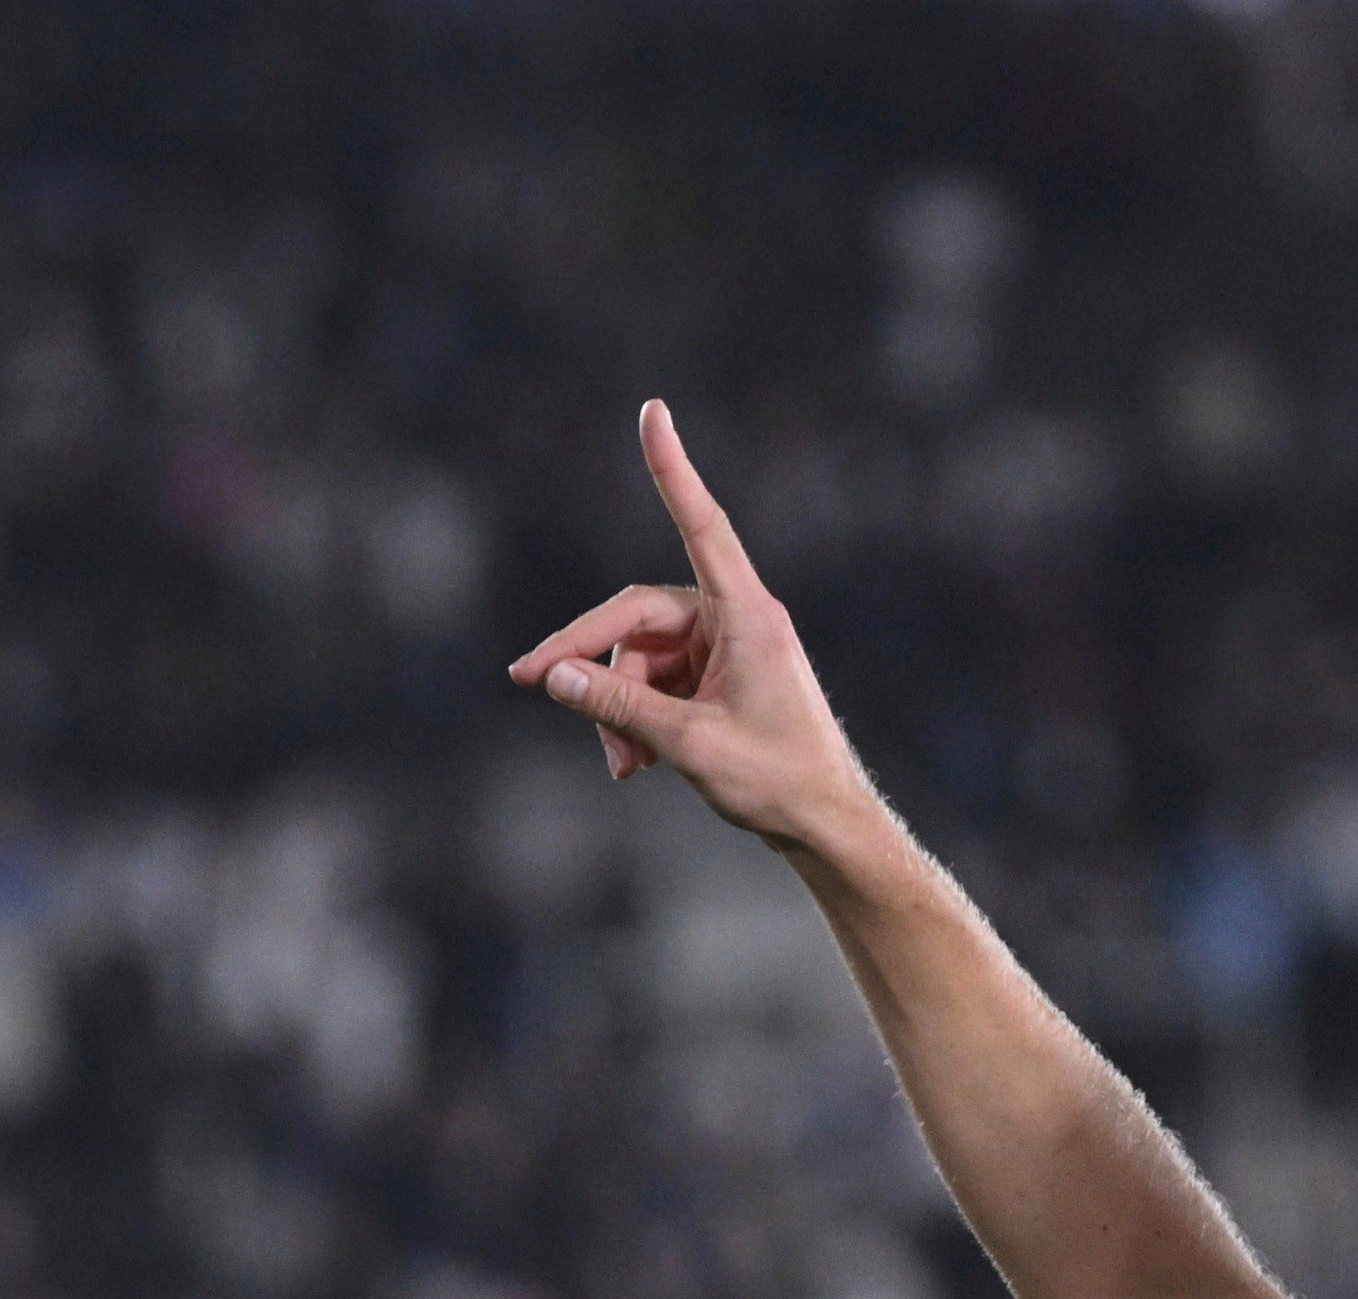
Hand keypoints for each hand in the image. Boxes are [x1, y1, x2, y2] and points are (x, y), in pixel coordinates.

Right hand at [505, 401, 879, 858]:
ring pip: (640, 657)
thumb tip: (553, 676)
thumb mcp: (688, 744)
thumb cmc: (777, 782)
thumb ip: (619, 706)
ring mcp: (726, 649)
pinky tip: (633, 765)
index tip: (653, 411)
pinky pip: (657, 682)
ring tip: (620, 765)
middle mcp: (736, 619)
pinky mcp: (718, 678)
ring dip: (617, 706)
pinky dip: (637, 718)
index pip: (699, 523)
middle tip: (531, 682)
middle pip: (637, 617)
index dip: (672, 468)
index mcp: (746, 613)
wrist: (826, 827)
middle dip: (593, 662)